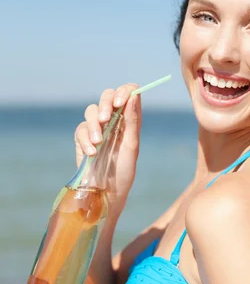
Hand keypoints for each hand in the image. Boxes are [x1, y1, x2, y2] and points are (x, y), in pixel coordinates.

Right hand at [74, 84, 141, 213]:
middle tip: (105, 119)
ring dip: (94, 125)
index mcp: (129, 118)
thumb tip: (134, 95)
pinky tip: (91, 154)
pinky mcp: (83, 138)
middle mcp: (114, 119)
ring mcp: (97, 128)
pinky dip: (85, 140)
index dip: (124, 91)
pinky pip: (80, 129)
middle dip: (105, 105)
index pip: (128, 92)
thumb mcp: (132, 146)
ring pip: (91, 111)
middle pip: (106, 96)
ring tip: (98, 143)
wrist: (108, 193)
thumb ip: (133, 121)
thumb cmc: (124, 171)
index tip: (120, 102)